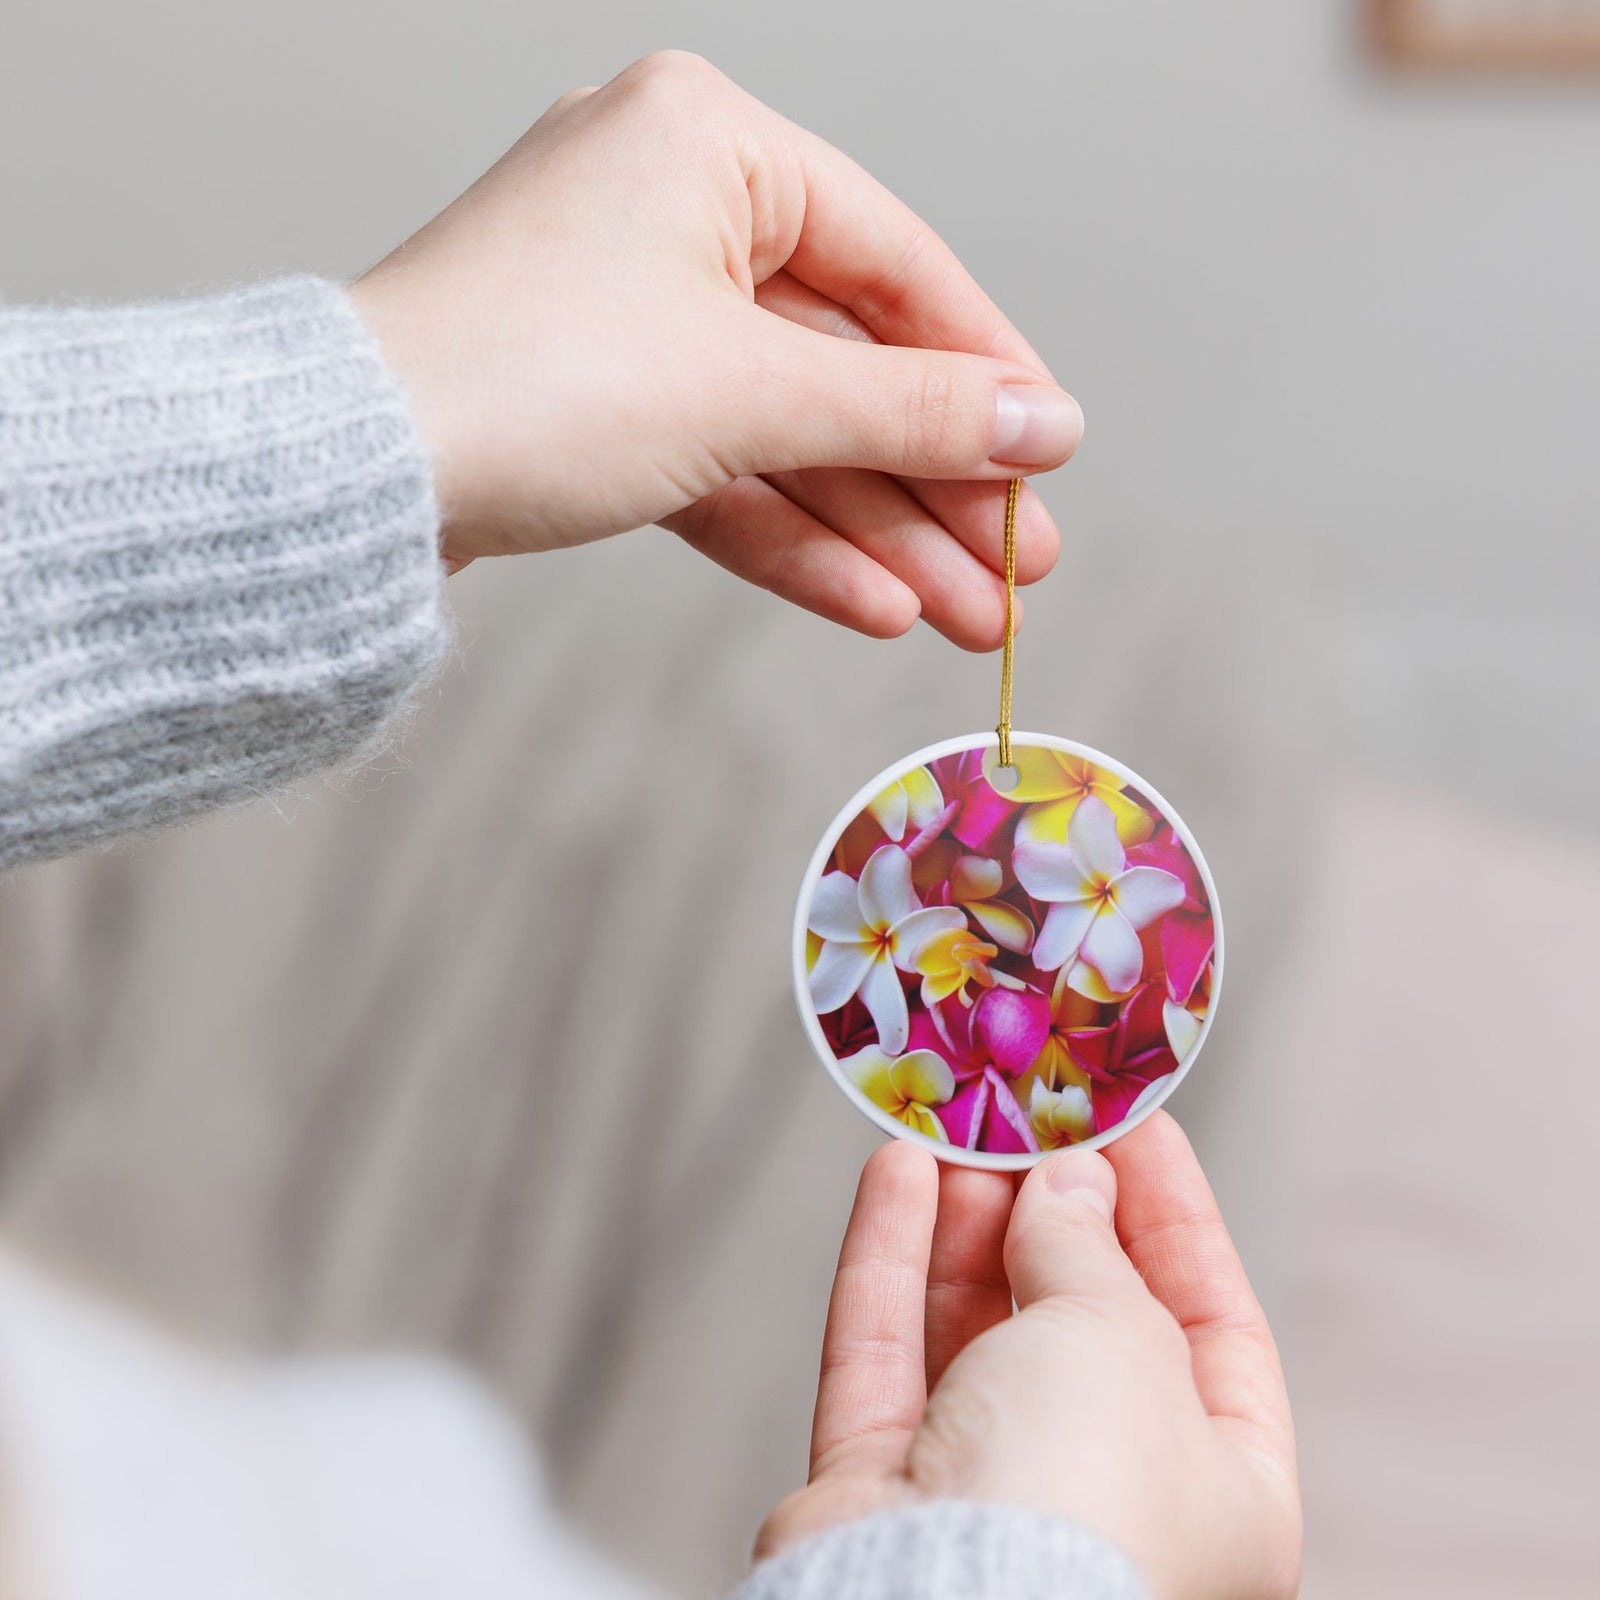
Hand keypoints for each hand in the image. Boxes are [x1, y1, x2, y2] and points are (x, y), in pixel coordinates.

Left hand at [351, 51, 1081, 648]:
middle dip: (934, 484)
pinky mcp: (595, 407)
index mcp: (706, 144)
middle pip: (844, 366)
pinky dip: (792, 538)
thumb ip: (910, 411)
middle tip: (1017, 570)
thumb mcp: (752, 392)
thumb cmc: (525, 379)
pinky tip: (876, 604)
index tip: (1050, 456)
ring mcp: (626, 317)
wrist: (348, 480)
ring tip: (968, 616)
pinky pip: (721, 470)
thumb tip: (1044, 425)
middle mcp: (667, 214)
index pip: (894, 263)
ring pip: (787, 435)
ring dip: (878, 532)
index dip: (984, 370)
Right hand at [758, 1112, 1300, 1599]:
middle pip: (1082, 1322)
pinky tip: (894, 1174)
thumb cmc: (1078, 1498)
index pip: (1214, 1322)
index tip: (1129, 1124)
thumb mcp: (1119, 1333)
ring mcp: (989, 1500)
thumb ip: (1089, 1245)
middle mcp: (1110, 1499)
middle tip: (1026, 1120)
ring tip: (955, 1133)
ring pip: (976, 1332)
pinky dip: (891, 1261)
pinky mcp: (883, 1492)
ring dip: (966, 1225)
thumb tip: (1067, 1182)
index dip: (1171, 1215)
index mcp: (1226, 1493)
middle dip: (1050, 1212)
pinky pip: (889, 1355)